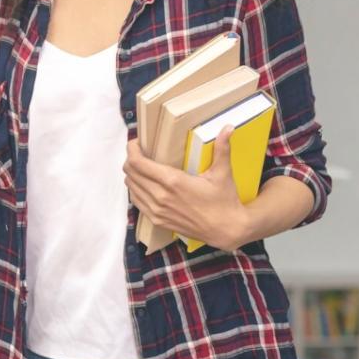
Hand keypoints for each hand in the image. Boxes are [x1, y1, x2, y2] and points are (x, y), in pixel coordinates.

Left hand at [123, 127, 248, 251]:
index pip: (138, 163)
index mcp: (173, 181)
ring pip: (131, 187)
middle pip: (130, 172)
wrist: (226, 230)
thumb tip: (228, 128)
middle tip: (139, 153)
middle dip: (131, 159)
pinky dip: (136, 190)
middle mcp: (160, 196)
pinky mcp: (157, 220)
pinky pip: (136, 201)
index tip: (136, 143)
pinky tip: (145, 184)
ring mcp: (157, 210)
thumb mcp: (222, 173)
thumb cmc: (224, 200)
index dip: (132, 150)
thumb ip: (222, 148)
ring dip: (132, 175)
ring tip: (141, 167)